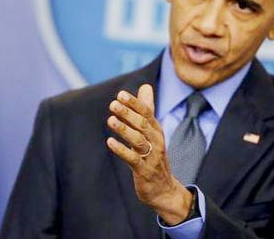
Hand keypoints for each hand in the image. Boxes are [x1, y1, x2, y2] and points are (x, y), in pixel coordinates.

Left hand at [106, 84, 192, 224]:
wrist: (163, 188)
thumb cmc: (153, 155)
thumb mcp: (152, 131)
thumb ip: (147, 109)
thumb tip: (145, 86)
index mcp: (156, 130)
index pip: (147, 113)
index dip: (134, 103)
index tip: (121, 94)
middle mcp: (156, 141)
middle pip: (142, 124)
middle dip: (128, 114)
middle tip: (113, 104)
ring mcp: (151, 156)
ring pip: (138, 140)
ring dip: (124, 130)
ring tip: (110, 120)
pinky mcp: (144, 170)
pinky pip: (133, 159)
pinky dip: (122, 150)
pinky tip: (110, 142)